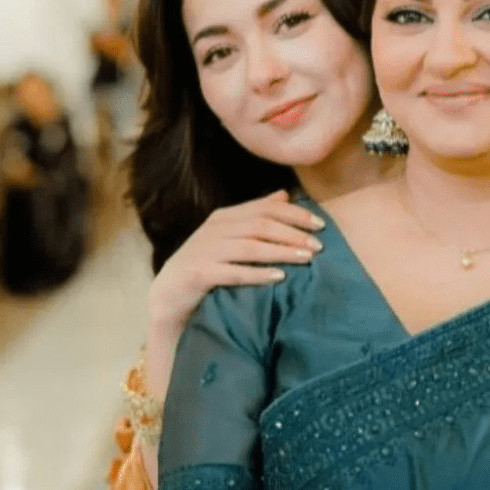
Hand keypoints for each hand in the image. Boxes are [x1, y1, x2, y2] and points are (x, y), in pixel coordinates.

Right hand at [147, 190, 324, 331]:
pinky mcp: (199, 273)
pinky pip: (233, 272)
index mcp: (225, 217)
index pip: (265, 208)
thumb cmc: (206, 264)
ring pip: (250, 247)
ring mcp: (205, 250)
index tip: (320, 225)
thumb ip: (255, 215)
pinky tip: (279, 277)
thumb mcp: (230, 236)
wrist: (169, 294)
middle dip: (293, 234)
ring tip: (306, 259)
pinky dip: (258, 273)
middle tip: (318, 245)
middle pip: (261, 225)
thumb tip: (284, 195)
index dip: (295, 215)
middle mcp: (215, 229)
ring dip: (281, 252)